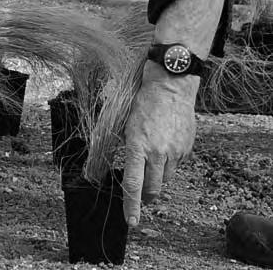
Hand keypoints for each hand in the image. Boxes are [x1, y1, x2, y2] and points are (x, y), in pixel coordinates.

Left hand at [122, 62, 198, 225]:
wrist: (170, 87)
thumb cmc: (142, 102)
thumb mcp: (123, 123)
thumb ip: (123, 146)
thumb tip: (120, 164)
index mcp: (137, 146)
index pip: (133, 184)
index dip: (131, 205)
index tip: (131, 221)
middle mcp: (158, 153)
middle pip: (153, 189)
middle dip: (146, 197)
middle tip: (142, 197)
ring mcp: (175, 152)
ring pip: (165, 179)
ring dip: (157, 178)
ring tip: (151, 160)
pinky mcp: (187, 148)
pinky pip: (176, 165)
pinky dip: (168, 163)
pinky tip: (164, 145)